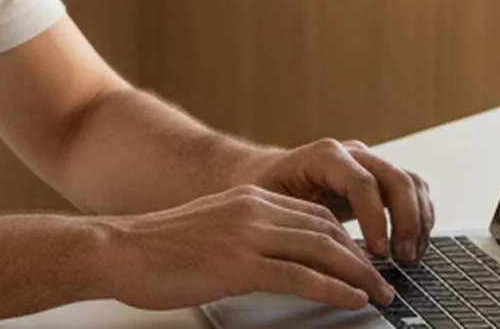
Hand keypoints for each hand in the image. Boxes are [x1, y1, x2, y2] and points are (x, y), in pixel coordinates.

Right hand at [99, 185, 394, 311]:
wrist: (116, 250)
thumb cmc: (153, 249)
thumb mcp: (208, 231)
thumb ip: (242, 237)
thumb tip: (270, 263)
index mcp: (247, 199)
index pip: (313, 215)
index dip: (345, 240)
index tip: (362, 261)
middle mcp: (253, 210)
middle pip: (326, 230)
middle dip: (361, 258)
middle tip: (382, 281)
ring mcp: (247, 235)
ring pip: (322, 250)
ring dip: (358, 275)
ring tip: (379, 294)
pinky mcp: (239, 263)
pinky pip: (301, 276)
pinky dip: (334, 289)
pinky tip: (352, 300)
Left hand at [249, 138, 434, 262]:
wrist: (263, 173)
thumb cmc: (263, 189)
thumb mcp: (268, 205)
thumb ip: (293, 224)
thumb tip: (317, 260)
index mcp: (324, 155)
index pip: (362, 183)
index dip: (375, 219)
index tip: (378, 254)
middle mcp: (352, 153)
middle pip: (396, 179)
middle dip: (406, 222)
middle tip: (401, 258)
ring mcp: (369, 162)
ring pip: (411, 183)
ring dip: (418, 221)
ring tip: (409, 257)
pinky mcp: (379, 177)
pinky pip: (412, 191)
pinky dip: (419, 218)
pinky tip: (412, 247)